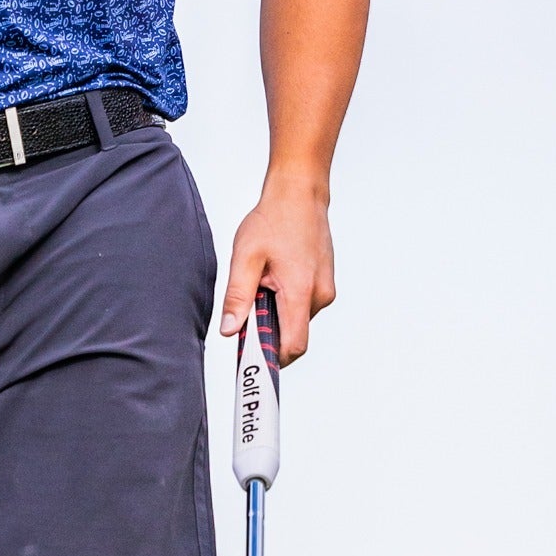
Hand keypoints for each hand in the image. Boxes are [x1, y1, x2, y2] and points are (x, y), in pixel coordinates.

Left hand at [219, 181, 335, 364]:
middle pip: (293, 336)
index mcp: (300, 292)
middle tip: (248, 311)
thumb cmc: (273, 220)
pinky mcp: (324, 284)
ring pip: (297, 320)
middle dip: (270, 332)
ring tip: (263, 283)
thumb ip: (238, 296)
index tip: (252, 362)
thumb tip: (230, 331)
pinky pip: (303, 306)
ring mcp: (325, 290)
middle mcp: (320, 296)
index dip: (272, 360)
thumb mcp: (245, 257)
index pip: (293, 347)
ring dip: (277, 314)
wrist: (300, 194)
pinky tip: (274, 278)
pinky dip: (286, 302)